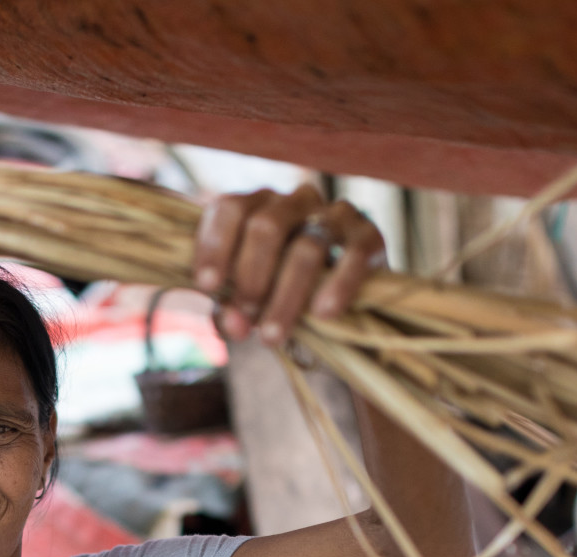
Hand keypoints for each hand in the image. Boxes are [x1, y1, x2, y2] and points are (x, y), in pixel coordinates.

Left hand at [192, 185, 384, 344]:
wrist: (338, 303)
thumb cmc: (280, 297)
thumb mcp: (248, 304)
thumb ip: (232, 312)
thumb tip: (234, 324)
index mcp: (259, 206)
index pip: (230, 208)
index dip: (215, 245)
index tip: (206, 285)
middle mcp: (296, 201)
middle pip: (266, 226)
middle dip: (251, 277)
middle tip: (246, 317)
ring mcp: (336, 214)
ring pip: (307, 246)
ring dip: (286, 295)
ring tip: (273, 335)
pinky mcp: (369, 235)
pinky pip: (355, 254)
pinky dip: (338, 285)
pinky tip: (323, 314)